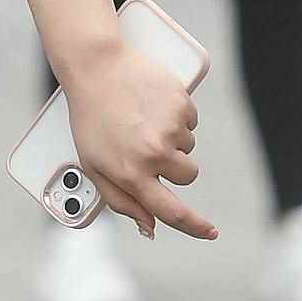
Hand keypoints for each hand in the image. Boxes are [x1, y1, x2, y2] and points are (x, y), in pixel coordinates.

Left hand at [62, 45, 215, 242]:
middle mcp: (155, 154)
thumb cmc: (91, 119)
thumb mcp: (94, 166)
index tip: (210, 233)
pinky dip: (175, 116)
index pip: (172, 212)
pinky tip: (151, 105)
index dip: (195, 227)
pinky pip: (190, 121)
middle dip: (174, 166)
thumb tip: (150, 228)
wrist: (96, 67)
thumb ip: (122, 201)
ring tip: (142, 120)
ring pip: (189, 147)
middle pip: (188, 175)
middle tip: (146, 145)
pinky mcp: (181, 105)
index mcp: (132, 174)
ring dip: (173, 139)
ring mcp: (171, 128)